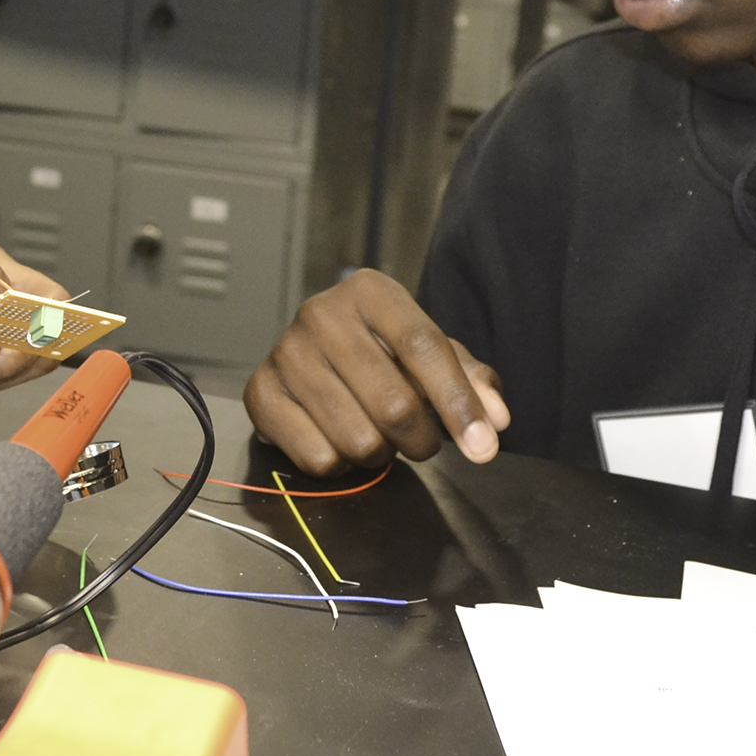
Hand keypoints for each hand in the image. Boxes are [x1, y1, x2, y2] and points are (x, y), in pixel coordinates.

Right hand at [243, 269, 509, 473]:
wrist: (312, 353)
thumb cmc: (380, 353)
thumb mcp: (432, 354)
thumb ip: (472, 381)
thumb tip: (496, 420)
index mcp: (370, 291)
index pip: (424, 346)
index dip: (458, 401)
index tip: (484, 445)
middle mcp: (320, 313)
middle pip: (393, 402)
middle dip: (421, 440)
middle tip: (423, 443)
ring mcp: (285, 352)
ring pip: (357, 438)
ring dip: (380, 454)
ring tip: (377, 434)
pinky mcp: (259, 393)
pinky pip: (317, 458)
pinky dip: (340, 464)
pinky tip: (338, 438)